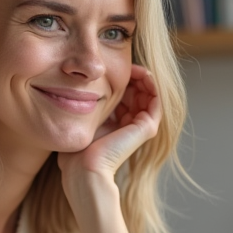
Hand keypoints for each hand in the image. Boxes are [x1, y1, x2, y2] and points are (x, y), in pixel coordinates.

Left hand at [57, 64, 160, 181]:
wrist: (84, 168)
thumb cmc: (78, 149)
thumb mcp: (84, 119)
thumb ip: (90, 105)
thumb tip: (81, 85)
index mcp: (118, 124)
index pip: (126, 95)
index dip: (122, 79)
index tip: (113, 67)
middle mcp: (132, 125)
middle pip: (138, 92)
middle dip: (133, 76)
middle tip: (126, 64)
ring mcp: (141, 127)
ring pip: (148, 94)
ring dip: (143, 77)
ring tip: (133, 67)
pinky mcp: (147, 127)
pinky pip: (155, 99)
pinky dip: (150, 83)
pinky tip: (141, 72)